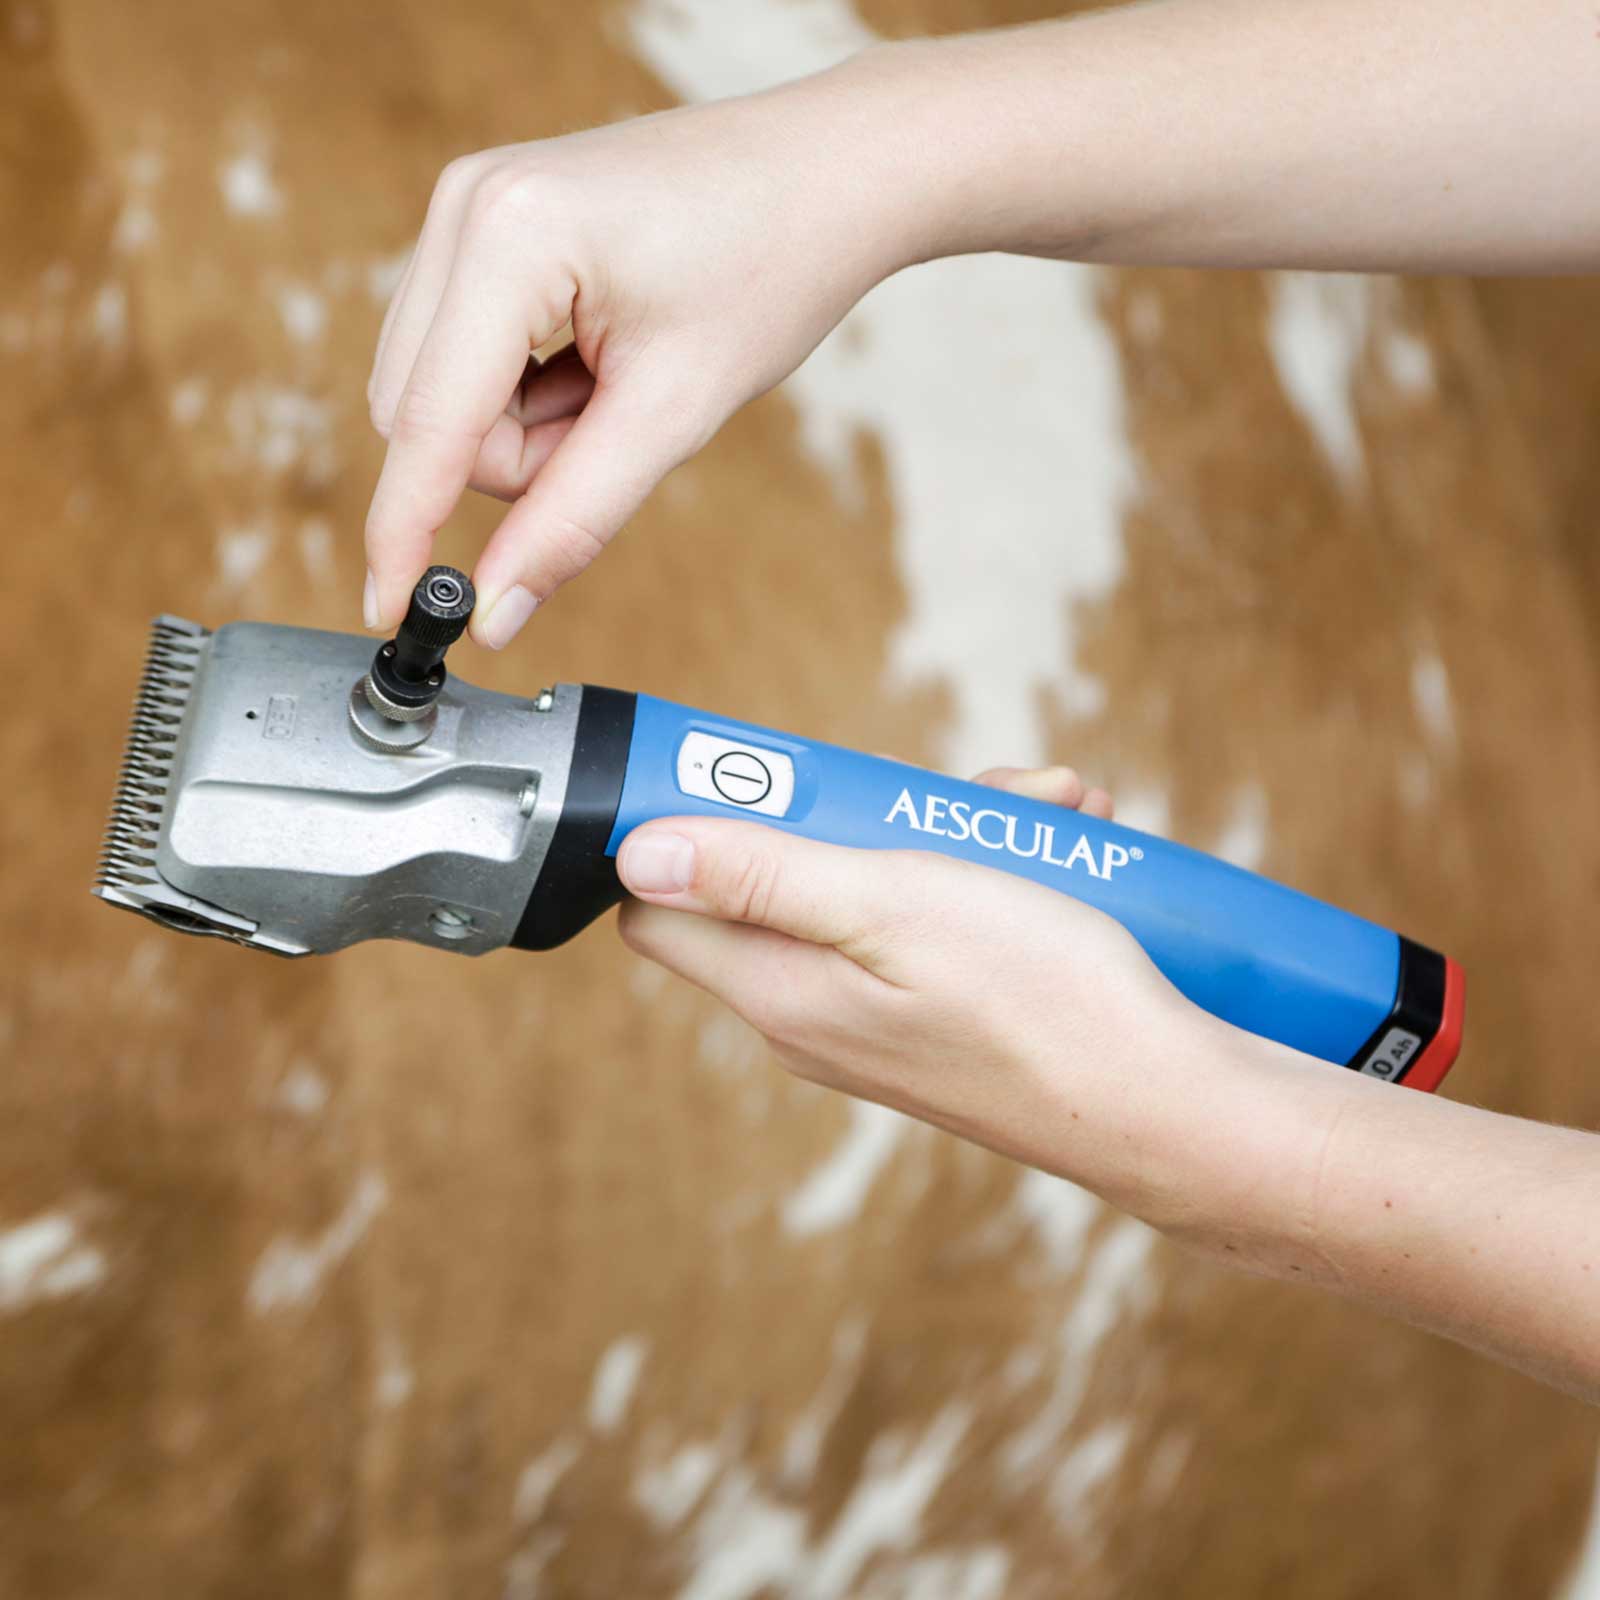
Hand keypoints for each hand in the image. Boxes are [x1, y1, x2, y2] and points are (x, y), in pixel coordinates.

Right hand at [364, 72, 910, 649]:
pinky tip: (598, 356)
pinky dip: (526, 390)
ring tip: (621, 380)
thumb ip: (572, 517)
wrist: (826, 174)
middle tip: (615, 428)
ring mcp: (466, 207)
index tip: (389, 612)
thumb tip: (495, 609)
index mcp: (508, 237)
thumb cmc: (771, 267)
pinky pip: (462, 358)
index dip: (404, 530)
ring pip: (438, 396)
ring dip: (524, 428)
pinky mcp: (482, 224)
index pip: (426, 424)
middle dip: (516, 461)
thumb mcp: (673, 412)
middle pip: (422, 417)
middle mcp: (465, 207)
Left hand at [614, 764, 1221, 1219]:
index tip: (758, 776)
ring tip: (1050, 811)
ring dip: (953, 834)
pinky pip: (930, 927)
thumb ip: (761, 875)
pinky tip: (1065, 849)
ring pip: (874, 891)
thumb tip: (638, 855)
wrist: (1165, 1104)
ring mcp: (875, 1026)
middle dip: (864, 813)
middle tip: (967, 793)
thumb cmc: (1038, 998)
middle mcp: (811, 1016)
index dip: (684, 833)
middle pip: (783, 881)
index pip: (662, 912)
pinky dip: (989, 879)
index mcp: (780, 990)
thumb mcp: (893, 905)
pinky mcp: (935, 1026)